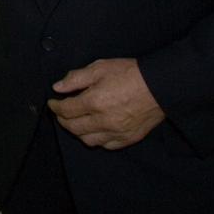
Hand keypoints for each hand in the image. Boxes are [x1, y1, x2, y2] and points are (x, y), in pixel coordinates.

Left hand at [47, 58, 164, 149]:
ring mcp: (117, 132)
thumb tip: (58, 87)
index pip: (66, 110)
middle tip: (61, 113)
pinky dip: (97, 139)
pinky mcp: (128, 138)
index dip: (55, 107)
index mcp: (95, 102)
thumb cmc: (130, 73)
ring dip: (78, 132)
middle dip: (63, 120)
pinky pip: (106, 145)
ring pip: (88, 140)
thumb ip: (76, 78)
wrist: (160, 86)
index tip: (53, 102)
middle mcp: (104, 121)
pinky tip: (95, 130)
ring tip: (77, 122)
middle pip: (74, 128)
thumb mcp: (100, 68)